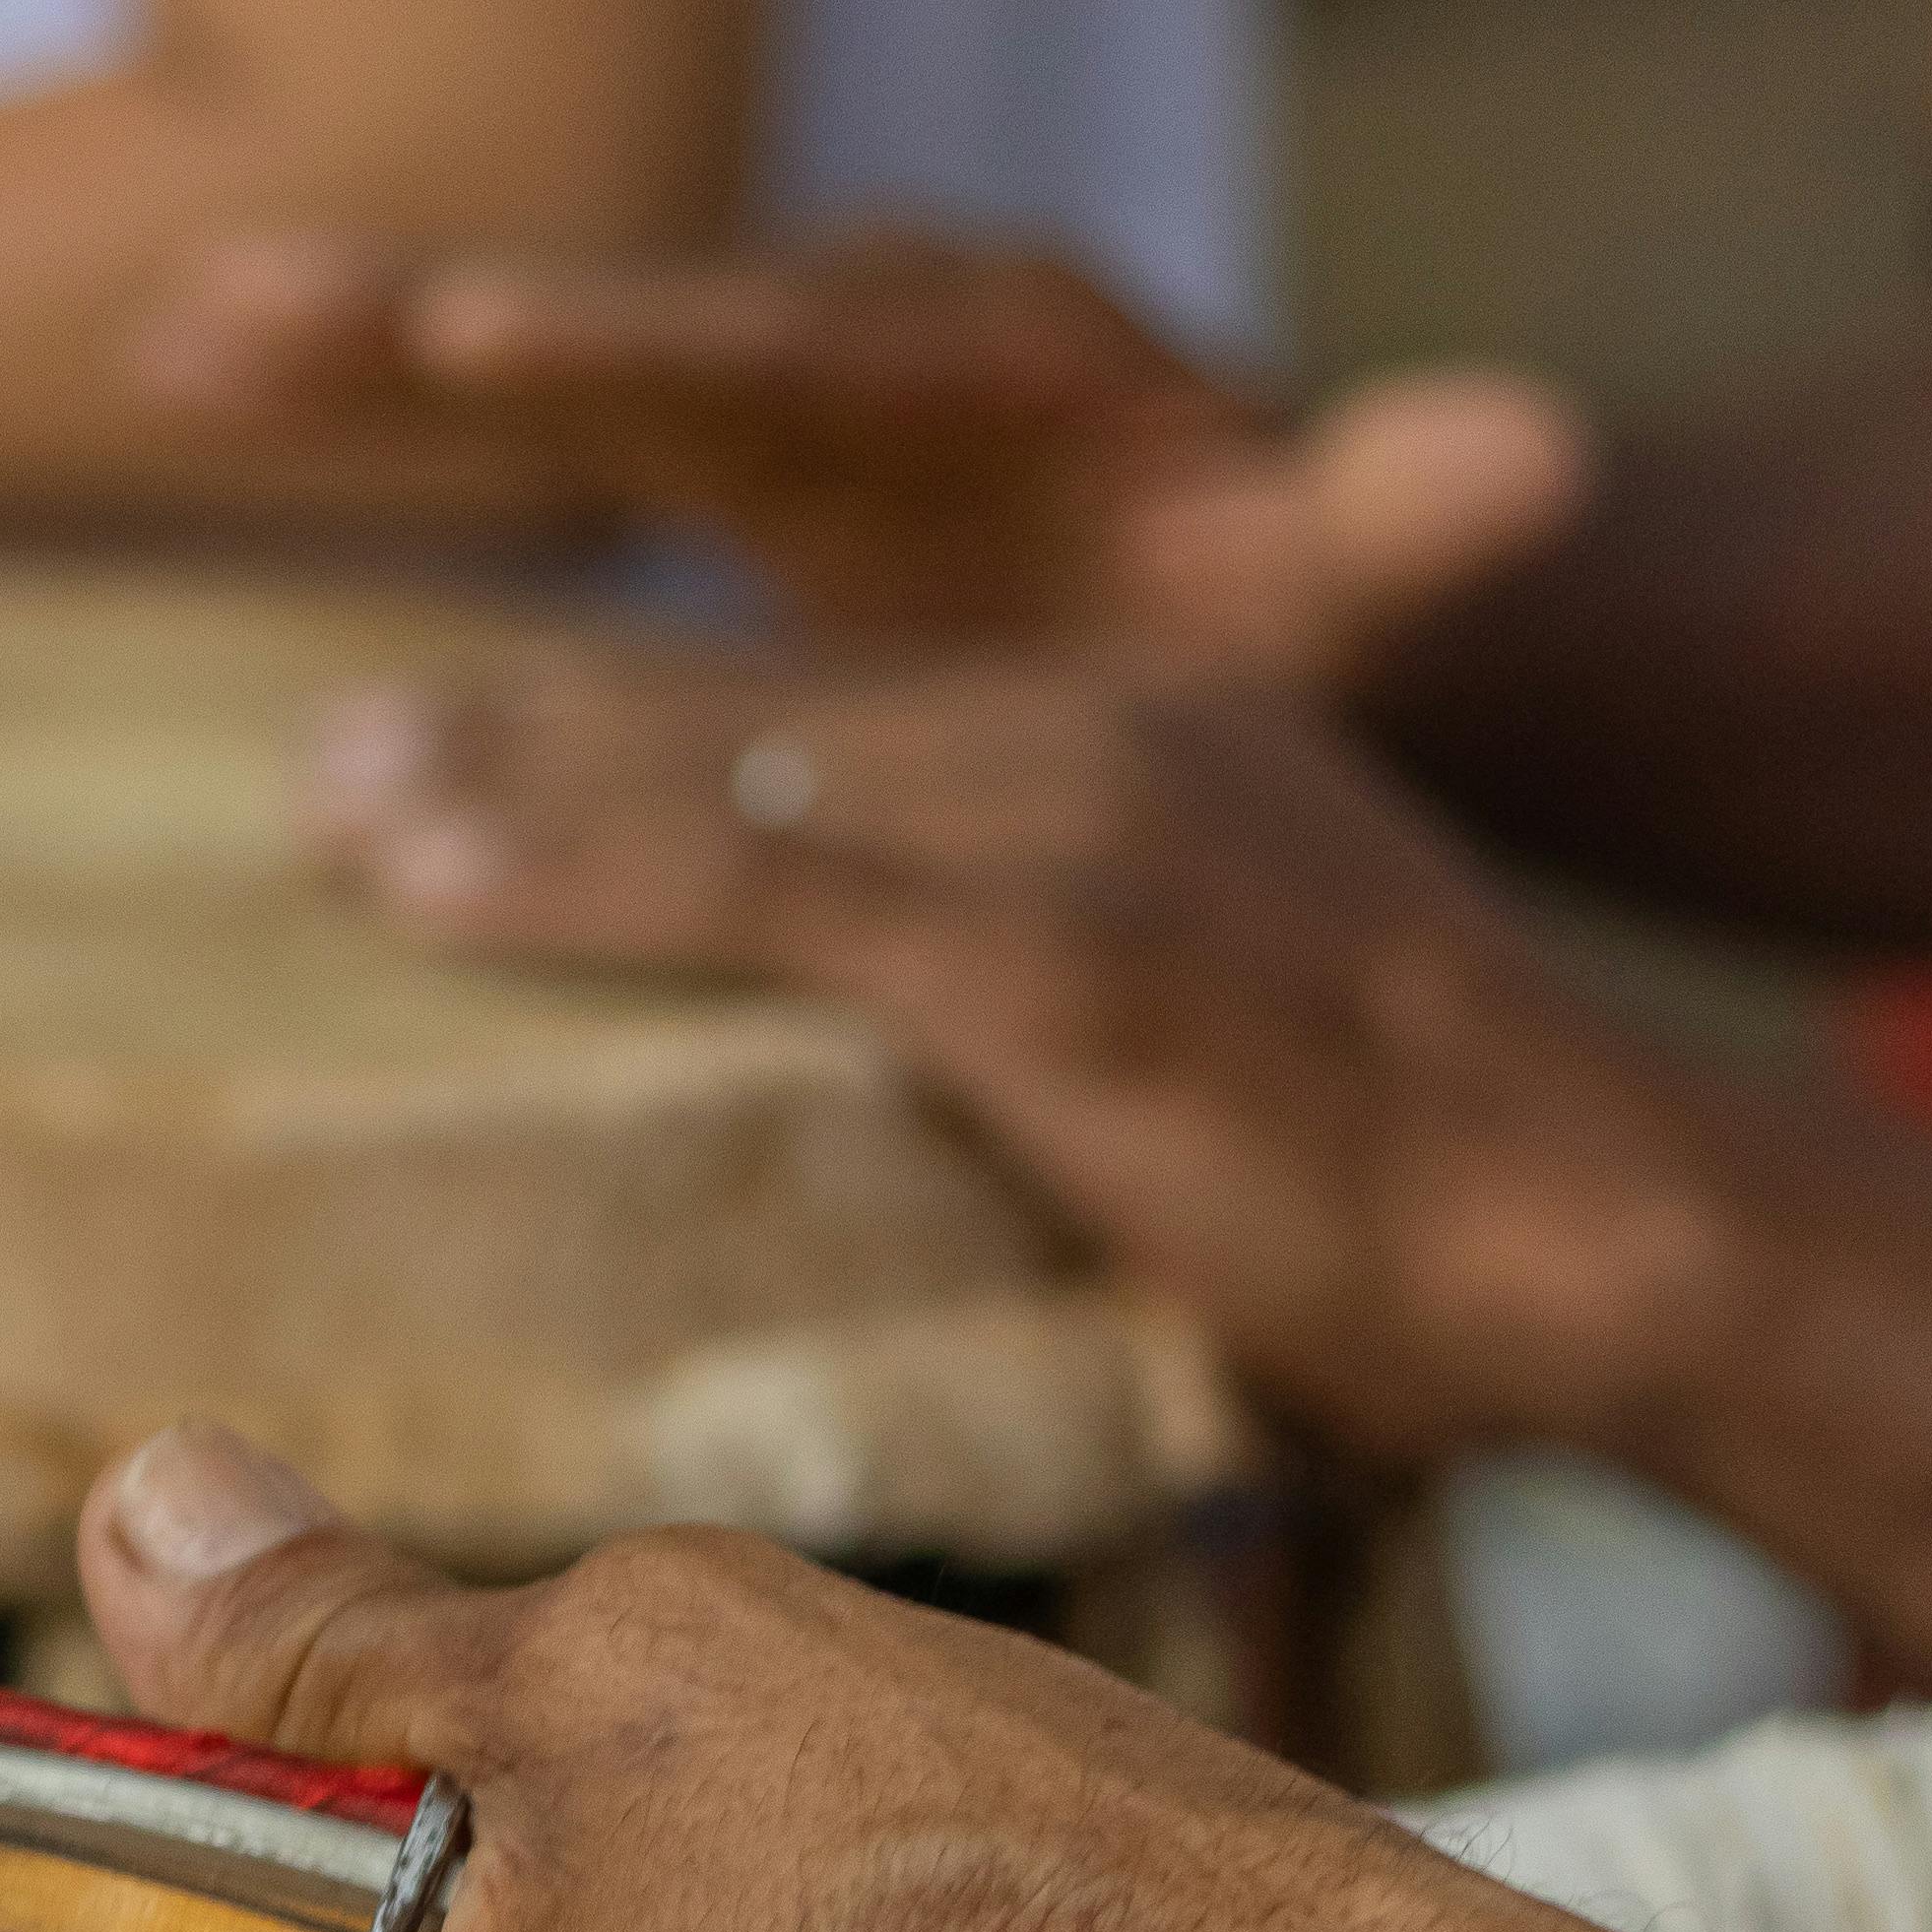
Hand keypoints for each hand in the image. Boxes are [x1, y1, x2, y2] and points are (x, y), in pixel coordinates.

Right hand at [140, 220, 1585, 663]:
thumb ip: (1408, 523)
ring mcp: (745, 362)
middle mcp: (851, 315)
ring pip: (538, 339)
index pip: (818, 337)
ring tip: (180, 324)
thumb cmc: (1271, 604)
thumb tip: (1536, 461)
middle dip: (467, 317)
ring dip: (363, 335)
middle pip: (639, 315)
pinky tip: (183, 358)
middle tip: (293, 311)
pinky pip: (500, 400)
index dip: (661, 340)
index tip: (512, 336)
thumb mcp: (1348, 583)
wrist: (1211, 584)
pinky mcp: (669, 425)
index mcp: (995, 343)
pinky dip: (360, 376)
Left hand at [306, 638, 1764, 1474]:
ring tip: (325, 810)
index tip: (463, 758)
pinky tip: (421, 883)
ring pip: (719, 767)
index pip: (830, 713)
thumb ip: (1059, 1033)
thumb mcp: (1218, 1053)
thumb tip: (925, 1127)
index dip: (629, 733)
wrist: (1605, 1221)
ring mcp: (1064, 821)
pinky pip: (756, 879)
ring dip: (499, 786)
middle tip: (327, 757)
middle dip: (523, 727)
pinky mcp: (1047, 942)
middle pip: (744, 710)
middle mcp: (1085, 730)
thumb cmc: (1419, 1199)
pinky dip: (571, 874)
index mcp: (1129, 742)